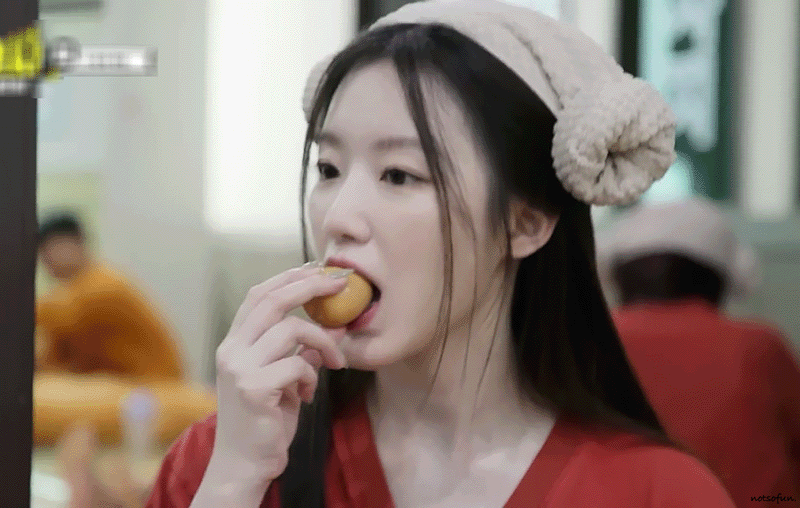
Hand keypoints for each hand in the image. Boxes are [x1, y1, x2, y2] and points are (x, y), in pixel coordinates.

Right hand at [208, 263, 349, 484]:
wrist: (245, 464)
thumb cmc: (266, 420)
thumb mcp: (286, 378)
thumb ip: (302, 351)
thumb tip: (335, 326)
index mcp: (234, 343)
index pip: (258, 295)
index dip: (289, 277)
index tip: (318, 270)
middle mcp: (231, 350)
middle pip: (272, 300)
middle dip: (310, 286)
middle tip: (341, 283)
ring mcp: (239, 368)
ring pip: (292, 330)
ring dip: (324, 342)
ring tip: (334, 364)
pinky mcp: (254, 388)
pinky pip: (298, 364)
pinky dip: (312, 376)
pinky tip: (307, 395)